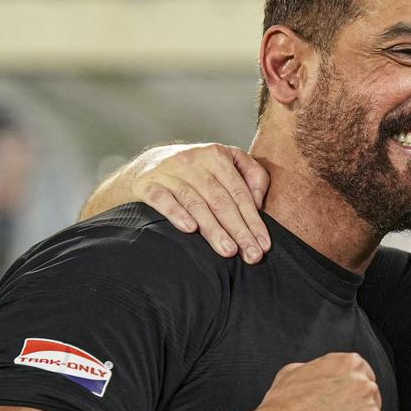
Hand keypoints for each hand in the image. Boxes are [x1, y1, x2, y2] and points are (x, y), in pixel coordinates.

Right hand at [125, 143, 270, 263]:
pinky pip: (163, 200)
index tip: (264, 244)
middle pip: (221, 201)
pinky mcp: (148, 183)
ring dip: (213, 229)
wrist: (147, 166)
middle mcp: (194, 161)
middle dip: (239, 231)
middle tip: (252, 255)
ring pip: (196, 203)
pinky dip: (177, 213)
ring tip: (228, 251)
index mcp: (217, 155)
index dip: (254, 220)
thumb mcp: (226, 162)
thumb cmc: (196, 170)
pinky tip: (190, 229)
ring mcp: (170, 172)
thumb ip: (251, 175)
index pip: (240, 193)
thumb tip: (259, 202)